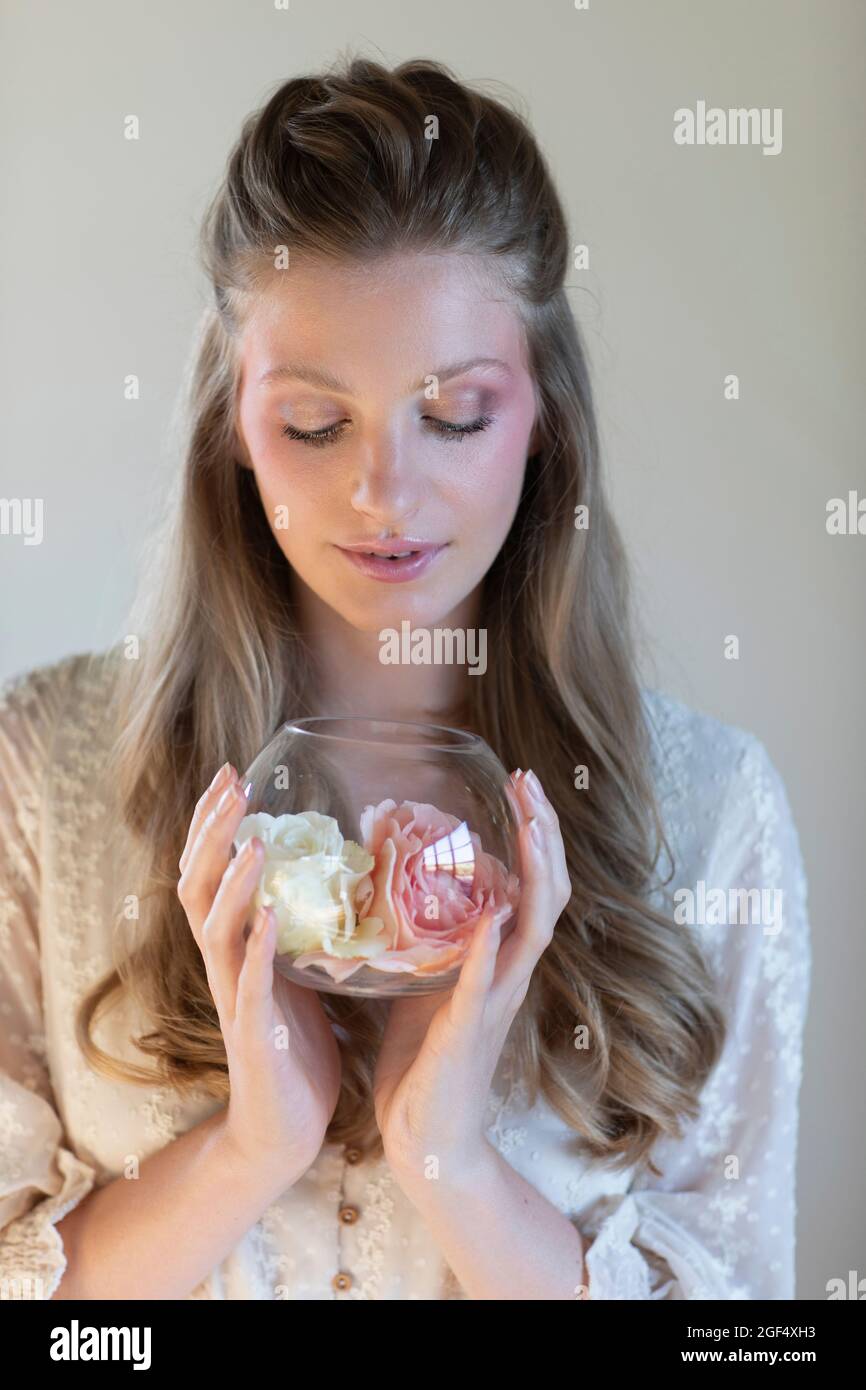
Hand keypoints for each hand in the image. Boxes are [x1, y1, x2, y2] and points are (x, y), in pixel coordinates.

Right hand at [177, 762, 341, 1181]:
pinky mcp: (255, 1035)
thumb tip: (330, 874)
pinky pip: (249, 987)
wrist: (287, 1129)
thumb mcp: (300, 974)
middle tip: (230, 784)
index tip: (232, 776)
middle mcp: (225, 966)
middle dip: (213, 833)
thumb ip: (301, 928)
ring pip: (215, 930)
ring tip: (254, 843)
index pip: (211, 872)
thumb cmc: (297, 1051)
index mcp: (236, 948)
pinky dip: (257, 949)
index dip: (215, 825)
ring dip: (233, 883)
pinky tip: (271, 918)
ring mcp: (235, 999)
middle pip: (199, 886)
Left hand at [372, 767, 570, 1189]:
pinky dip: (489, 949)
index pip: (530, 884)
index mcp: (498, 960)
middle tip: (530, 781)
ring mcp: (495, 1003)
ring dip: (535, 873)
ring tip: (532, 824)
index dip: (533, 833)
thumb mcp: (421, 980)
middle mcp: (508, 975)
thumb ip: (424, 938)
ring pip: (533, 928)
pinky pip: (484, 985)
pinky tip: (491, 916)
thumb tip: (395, 883)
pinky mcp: (468, 1033)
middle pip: (547, 893)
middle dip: (544, 834)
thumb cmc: (422, 1061)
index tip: (521, 785)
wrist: (424, 1137)